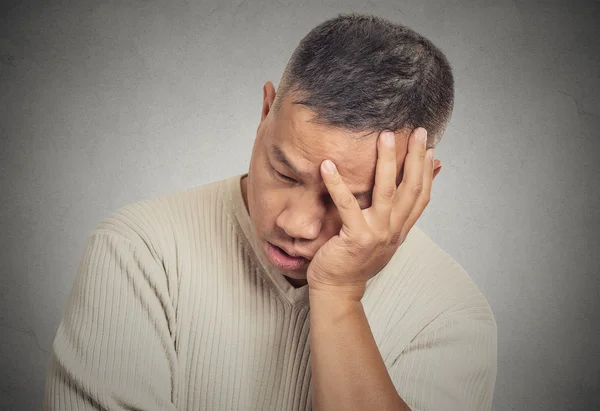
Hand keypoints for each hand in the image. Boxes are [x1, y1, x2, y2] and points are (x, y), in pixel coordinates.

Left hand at [306, 127, 438, 300]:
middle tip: (417, 131)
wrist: (338, 290)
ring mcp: (377, 233)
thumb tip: (391, 207)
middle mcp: (394, 230)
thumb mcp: (382, 238)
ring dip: (387, 162)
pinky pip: (347, 205)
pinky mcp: (356, 237)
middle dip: (415, 157)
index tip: (428, 145)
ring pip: (386, 191)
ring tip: (384, 137)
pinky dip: (337, 184)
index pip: (421, 195)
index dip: (427, 170)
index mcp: (400, 229)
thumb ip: (393, 216)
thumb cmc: (355, 261)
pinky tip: (327, 165)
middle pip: (411, 188)